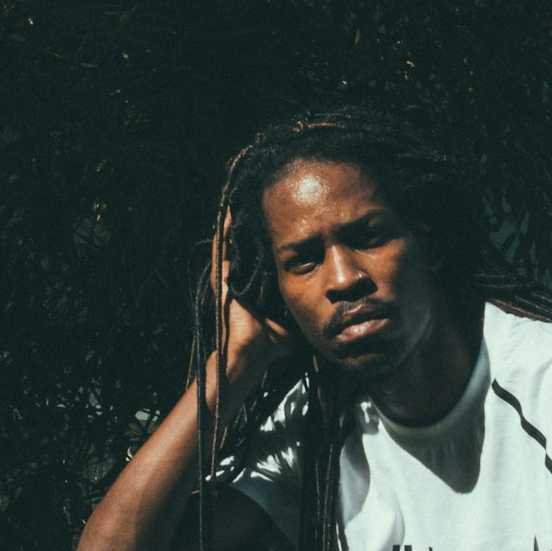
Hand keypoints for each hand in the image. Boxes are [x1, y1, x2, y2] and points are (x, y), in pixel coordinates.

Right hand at [211, 210, 294, 379]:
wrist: (252, 353)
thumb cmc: (272, 344)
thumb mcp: (294, 319)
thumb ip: (308, 309)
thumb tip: (330, 305)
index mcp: (254, 286)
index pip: (262, 255)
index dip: (269, 238)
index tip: (279, 219)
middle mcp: (239, 278)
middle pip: (246, 244)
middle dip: (251, 224)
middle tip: (260, 200)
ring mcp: (228, 276)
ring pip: (233, 240)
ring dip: (237, 221)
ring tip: (242, 197)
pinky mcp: (221, 277)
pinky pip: (222, 246)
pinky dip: (224, 228)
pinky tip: (229, 210)